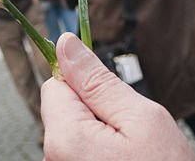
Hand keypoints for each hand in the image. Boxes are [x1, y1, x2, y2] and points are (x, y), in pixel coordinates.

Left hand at [41, 33, 194, 160]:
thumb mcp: (142, 118)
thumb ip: (98, 80)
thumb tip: (66, 45)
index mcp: (64, 138)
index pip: (55, 85)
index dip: (85, 85)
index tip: (110, 99)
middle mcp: (52, 160)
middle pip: (62, 111)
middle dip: (93, 112)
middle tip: (129, 133)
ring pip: (73, 133)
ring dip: (98, 136)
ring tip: (130, 154)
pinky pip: (79, 154)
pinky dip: (98, 155)